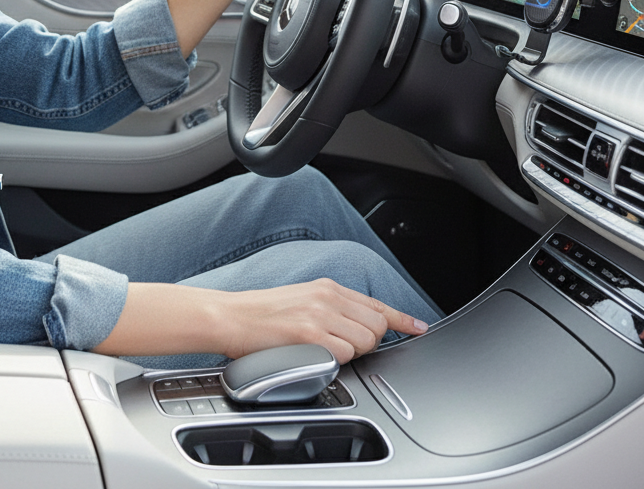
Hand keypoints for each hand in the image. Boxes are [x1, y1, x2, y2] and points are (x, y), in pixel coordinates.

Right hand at [93, 279, 428, 362]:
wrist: (229, 317)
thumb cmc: (260, 316)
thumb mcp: (300, 300)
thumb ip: (330, 309)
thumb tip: (355, 326)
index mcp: (327, 287)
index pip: (376, 304)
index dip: (401, 319)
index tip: (419, 327)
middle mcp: (328, 296)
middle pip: (376, 326)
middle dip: (366, 343)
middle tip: (338, 348)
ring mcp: (320, 314)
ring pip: (365, 342)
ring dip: (350, 353)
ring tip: (321, 351)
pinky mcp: (310, 333)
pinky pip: (344, 354)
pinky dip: (335, 361)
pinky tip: (314, 356)